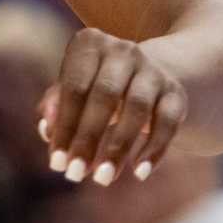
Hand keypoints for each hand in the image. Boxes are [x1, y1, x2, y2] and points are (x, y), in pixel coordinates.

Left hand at [35, 27, 186, 186]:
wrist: (144, 73)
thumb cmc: (93, 86)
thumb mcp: (72, 89)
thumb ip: (55, 107)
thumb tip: (47, 129)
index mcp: (90, 44)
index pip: (74, 89)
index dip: (64, 127)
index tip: (56, 162)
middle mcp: (123, 51)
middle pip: (105, 96)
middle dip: (88, 139)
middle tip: (75, 174)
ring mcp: (153, 70)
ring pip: (138, 109)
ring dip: (119, 147)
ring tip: (103, 178)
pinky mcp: (176, 92)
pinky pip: (168, 122)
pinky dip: (155, 148)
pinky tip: (139, 172)